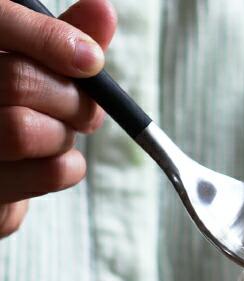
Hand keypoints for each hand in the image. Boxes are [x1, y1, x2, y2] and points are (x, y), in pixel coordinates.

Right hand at [0, 0, 115, 236]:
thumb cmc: (11, 107)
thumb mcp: (32, 64)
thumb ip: (59, 38)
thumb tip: (104, 10)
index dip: (47, 38)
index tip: (91, 60)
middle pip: (17, 81)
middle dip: (70, 97)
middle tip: (85, 108)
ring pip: (24, 131)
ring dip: (65, 134)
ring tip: (60, 133)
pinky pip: (46, 173)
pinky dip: (69, 166)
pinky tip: (55, 159)